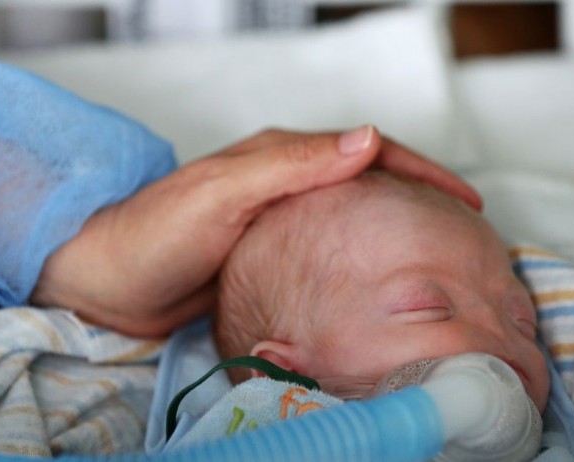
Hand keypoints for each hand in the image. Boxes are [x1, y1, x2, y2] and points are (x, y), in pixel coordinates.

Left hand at [30, 126, 480, 336]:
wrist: (109, 283)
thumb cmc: (155, 234)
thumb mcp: (222, 194)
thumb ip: (289, 165)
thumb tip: (367, 139)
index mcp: (278, 157)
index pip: (366, 152)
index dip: (419, 170)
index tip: (464, 200)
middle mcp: (284, 184)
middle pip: (367, 184)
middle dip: (418, 200)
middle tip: (462, 231)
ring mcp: (279, 222)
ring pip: (352, 220)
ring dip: (395, 231)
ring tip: (434, 256)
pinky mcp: (269, 257)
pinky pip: (329, 253)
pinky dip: (362, 261)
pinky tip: (379, 281)